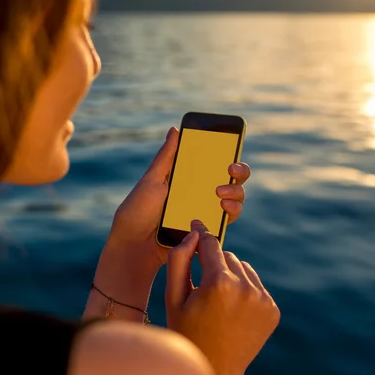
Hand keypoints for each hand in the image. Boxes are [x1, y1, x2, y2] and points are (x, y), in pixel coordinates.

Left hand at [85, 128, 250, 322]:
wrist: (135, 246)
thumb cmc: (137, 211)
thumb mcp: (151, 181)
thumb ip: (166, 157)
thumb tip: (175, 129)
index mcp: (187, 178)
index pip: (214, 163)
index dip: (227, 155)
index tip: (229, 152)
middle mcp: (200, 193)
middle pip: (231, 179)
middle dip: (239, 172)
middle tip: (230, 170)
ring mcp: (206, 212)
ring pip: (235, 198)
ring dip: (236, 192)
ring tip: (221, 194)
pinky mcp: (208, 231)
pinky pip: (227, 219)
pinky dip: (232, 211)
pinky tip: (223, 208)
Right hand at [166, 220, 279, 374]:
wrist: (216, 369)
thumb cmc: (188, 331)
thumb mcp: (173, 297)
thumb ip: (179, 260)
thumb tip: (193, 235)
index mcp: (219, 283)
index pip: (211, 243)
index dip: (201, 234)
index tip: (196, 223)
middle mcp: (246, 288)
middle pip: (227, 255)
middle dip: (214, 264)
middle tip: (202, 286)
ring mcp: (263, 300)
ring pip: (243, 267)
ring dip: (230, 275)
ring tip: (217, 299)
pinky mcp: (272, 309)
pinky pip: (255, 284)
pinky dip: (244, 289)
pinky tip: (231, 308)